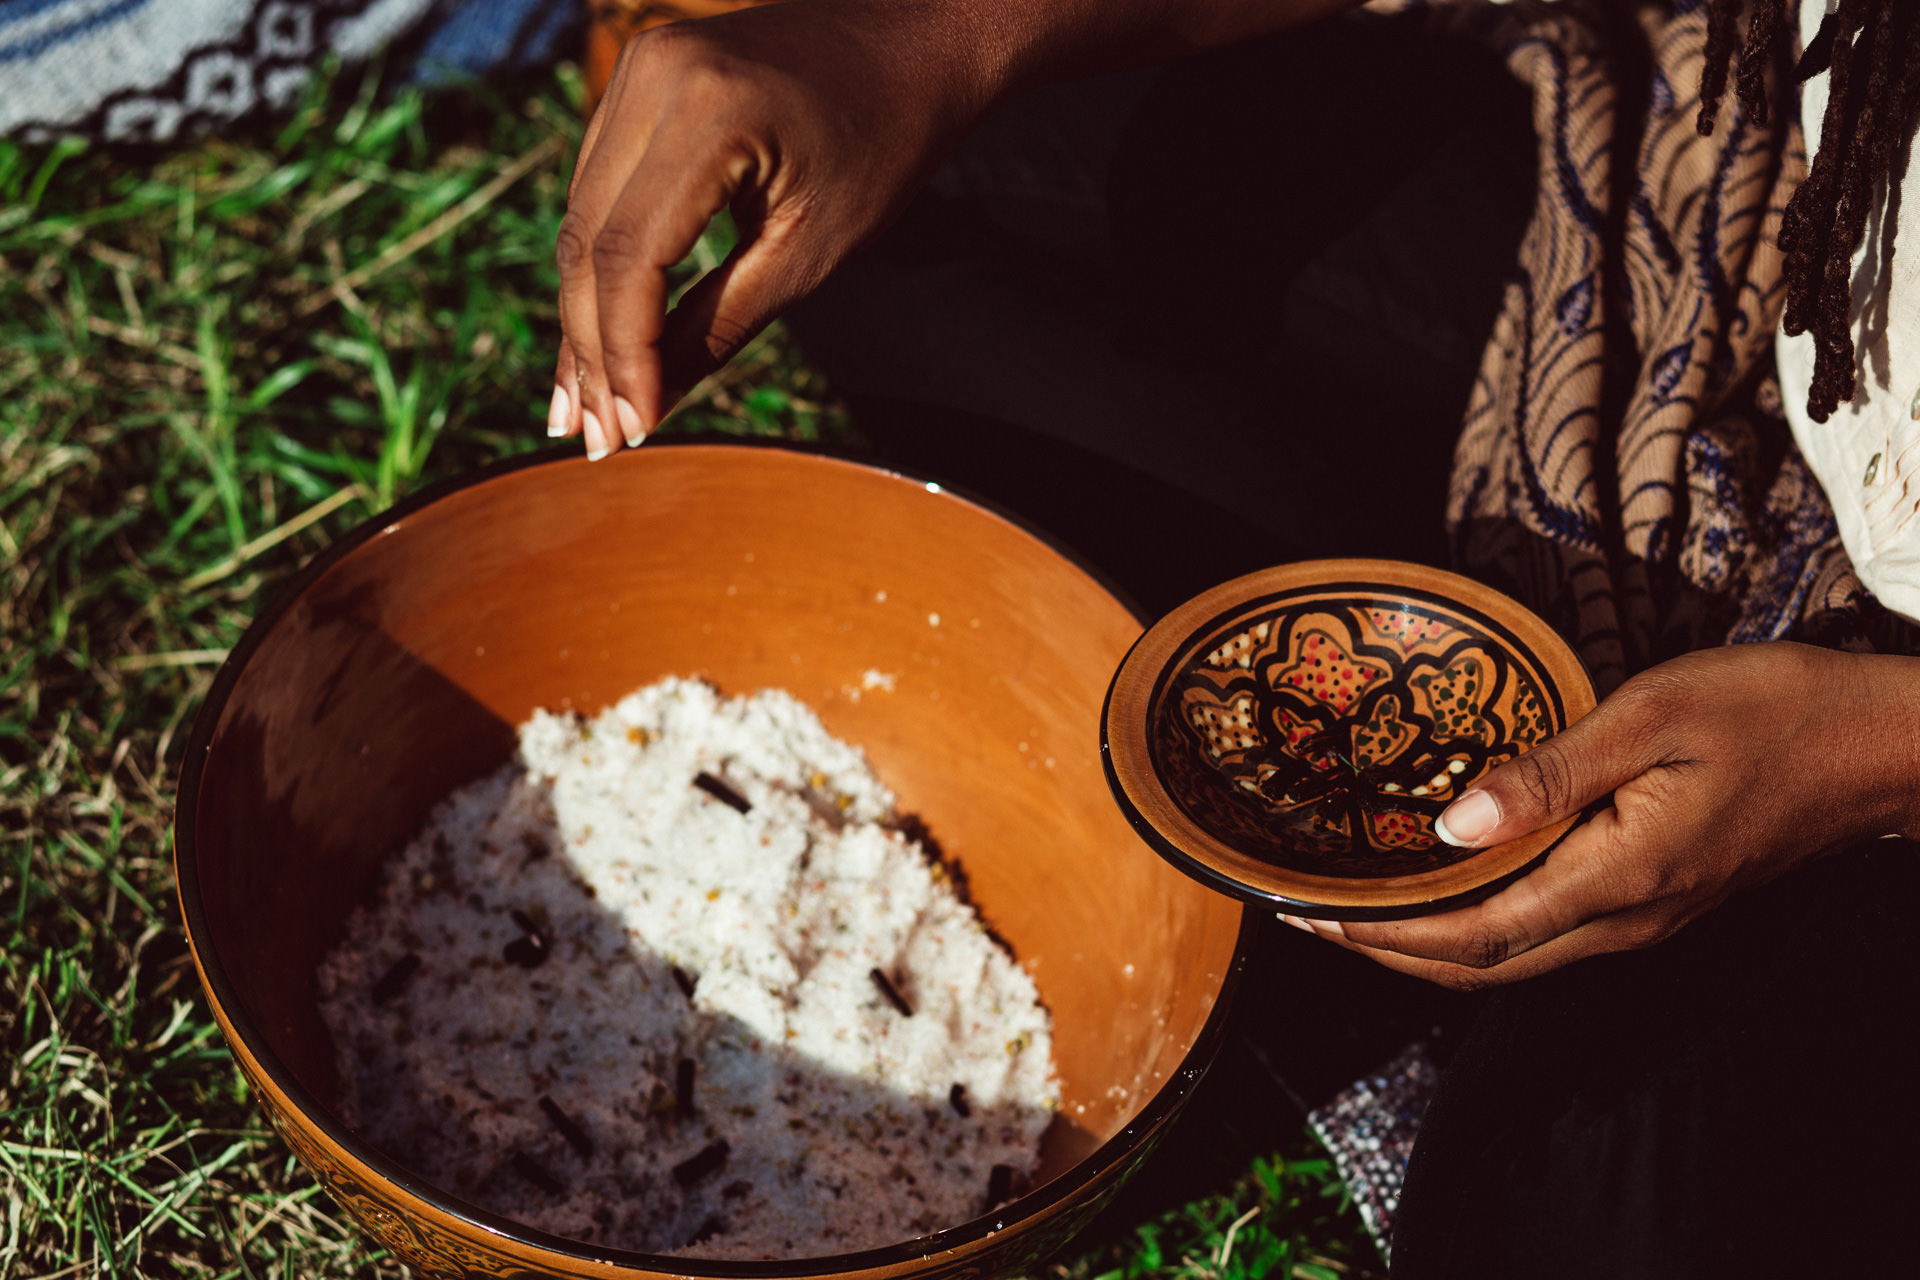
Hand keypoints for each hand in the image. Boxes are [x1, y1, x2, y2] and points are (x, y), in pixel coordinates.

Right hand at [548, 0, 1006, 456]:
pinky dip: (600, 268)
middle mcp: (653, 76)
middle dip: (590, 350)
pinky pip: (599, 191)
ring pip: (581, 220)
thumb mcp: (811, 250)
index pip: (630, 256)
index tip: (631, 430)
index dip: (624, 353)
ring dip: (582, 318)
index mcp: (708, 111)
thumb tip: (648, 402)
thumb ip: (719, 324)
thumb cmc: (885, 147)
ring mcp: (637, 69)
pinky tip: (595, 336)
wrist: (912, 45)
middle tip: (591, 440)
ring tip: (581, 410)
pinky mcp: (638, 81)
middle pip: (588, 241)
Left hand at [1286, 642, 1919, 988]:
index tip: (1309, 916)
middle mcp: (1626, 919)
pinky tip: (1450, 882)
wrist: (1883, 746)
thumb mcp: (1654, 715)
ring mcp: (1645, 917)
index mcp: (1618, 879)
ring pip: (1515, 956)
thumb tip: (1453, 822)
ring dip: (1430, 942)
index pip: (1473, 933)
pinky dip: (1481, 923)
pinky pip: (1548, 931)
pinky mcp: (1657, 899)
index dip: (1382, 934)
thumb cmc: (1775, 712)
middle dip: (1388, 950)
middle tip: (1309, 917)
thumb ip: (1551, 772)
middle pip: (1482, 964)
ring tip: (1359, 906)